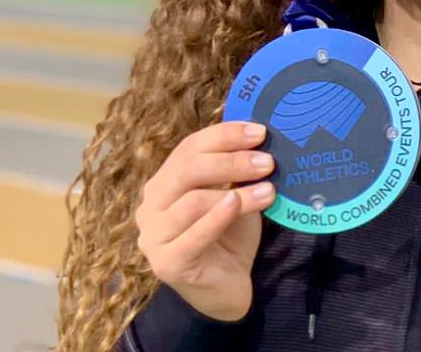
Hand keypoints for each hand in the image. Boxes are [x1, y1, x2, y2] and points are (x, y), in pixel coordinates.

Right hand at [135, 121, 275, 321]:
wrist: (227, 288)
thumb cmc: (229, 237)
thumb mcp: (234, 195)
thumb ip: (236, 171)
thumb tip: (259, 137)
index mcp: (164, 183)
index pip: (188, 148)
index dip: (224, 136)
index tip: (259, 132)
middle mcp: (151, 206)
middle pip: (187, 169)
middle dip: (231, 161)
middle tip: (267, 162)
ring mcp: (154, 236)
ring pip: (193, 201)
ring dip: (236, 192)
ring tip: (269, 190)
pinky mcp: (166, 263)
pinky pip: (192, 235)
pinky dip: (217, 218)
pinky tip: (238, 205)